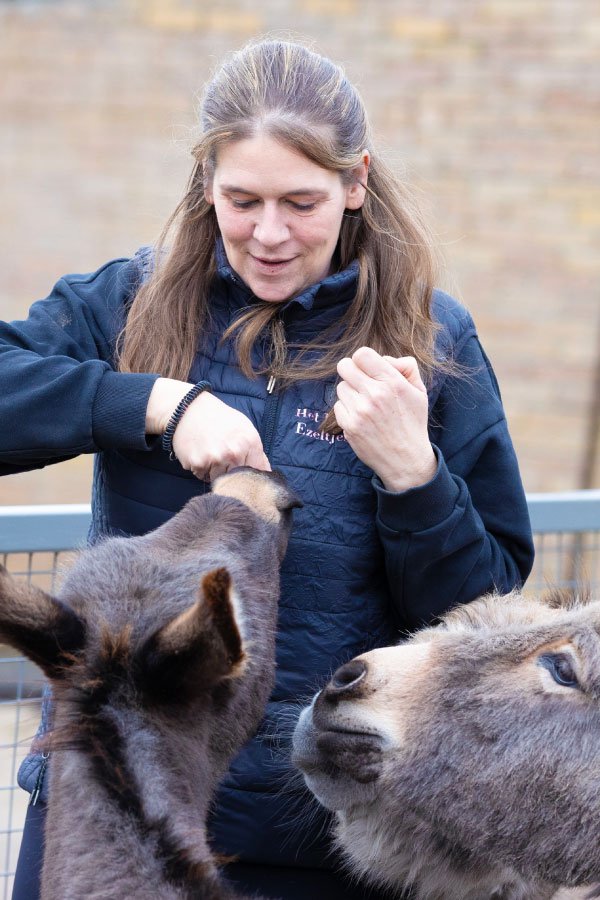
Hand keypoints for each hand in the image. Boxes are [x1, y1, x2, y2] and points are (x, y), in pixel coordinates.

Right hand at [146, 378, 269, 481]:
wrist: (189, 408)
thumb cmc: (219, 418)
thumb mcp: (245, 428)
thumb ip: (257, 452)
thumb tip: (265, 472)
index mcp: (249, 443)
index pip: (258, 473)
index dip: (252, 476)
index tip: (245, 474)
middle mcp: (233, 453)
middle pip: (237, 480)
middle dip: (232, 474)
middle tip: (223, 459)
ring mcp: (214, 459)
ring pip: (219, 480)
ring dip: (215, 472)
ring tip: (210, 453)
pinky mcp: (197, 464)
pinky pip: (202, 476)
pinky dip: (201, 469)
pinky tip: (199, 453)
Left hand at [334, 347, 436, 491]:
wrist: (406, 459)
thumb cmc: (412, 423)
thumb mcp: (419, 391)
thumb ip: (406, 367)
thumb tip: (384, 358)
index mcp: (392, 382)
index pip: (361, 354)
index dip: (362, 360)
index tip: (367, 369)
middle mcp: (375, 394)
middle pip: (345, 366)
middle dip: (351, 372)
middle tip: (361, 383)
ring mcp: (360, 411)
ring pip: (341, 387)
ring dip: (350, 393)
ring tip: (365, 405)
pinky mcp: (350, 426)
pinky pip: (338, 406)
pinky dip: (347, 410)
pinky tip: (361, 419)